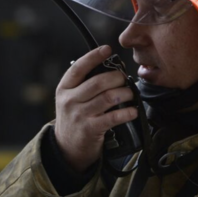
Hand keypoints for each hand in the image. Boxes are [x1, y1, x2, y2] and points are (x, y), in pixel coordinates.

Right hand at [54, 45, 137, 172]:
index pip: (78, 68)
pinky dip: (127, 112)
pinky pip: (113, 117)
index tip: (107, 49)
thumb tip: (111, 68)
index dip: (93, 56)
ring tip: (131, 94)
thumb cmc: (74, 117)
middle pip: (98, 82)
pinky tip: (133, 110)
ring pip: (108, 98)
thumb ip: (84, 84)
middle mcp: (70, 100)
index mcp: (64, 88)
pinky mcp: (90, 129)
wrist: (66, 147)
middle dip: (117, 77)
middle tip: (124, 78)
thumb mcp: (71, 98)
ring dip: (125, 94)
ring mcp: (79, 115)